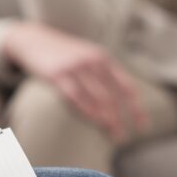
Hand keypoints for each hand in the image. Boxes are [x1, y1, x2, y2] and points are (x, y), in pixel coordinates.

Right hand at [4, 22, 145, 141]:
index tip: (142, 125)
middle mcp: (92, 61)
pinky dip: (87, 110)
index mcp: (103, 58)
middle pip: (112, 96)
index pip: (126, 86)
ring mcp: (75, 67)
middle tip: (123, 137)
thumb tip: (121, 98)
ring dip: (106, 119)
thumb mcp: (87, 55)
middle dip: (120, 119)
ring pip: (97, 98)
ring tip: (112, 134)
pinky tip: (94, 121)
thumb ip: (103, 72)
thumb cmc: (63, 53)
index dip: (136, 107)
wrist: (34, 39)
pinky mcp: (57, 74)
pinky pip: (76, 96)